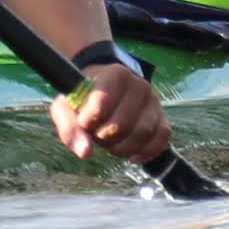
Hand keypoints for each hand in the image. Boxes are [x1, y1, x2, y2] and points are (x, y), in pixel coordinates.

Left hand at [49, 60, 166, 164]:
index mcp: (115, 75)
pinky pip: (161, 140)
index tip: (83, 122)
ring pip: (143, 134)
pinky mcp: (162, 117)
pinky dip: (145, 152)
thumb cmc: (83, 98)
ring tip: (111, 143)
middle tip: (97, 135)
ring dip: (123, 148)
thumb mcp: (66, 107)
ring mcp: (153, 101)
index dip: (88, 122)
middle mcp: (139, 85)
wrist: (103, 87)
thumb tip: (85, 152)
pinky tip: (131, 154)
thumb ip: (70, 128)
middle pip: (122, 125)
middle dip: (105, 138)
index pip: (101, 105)